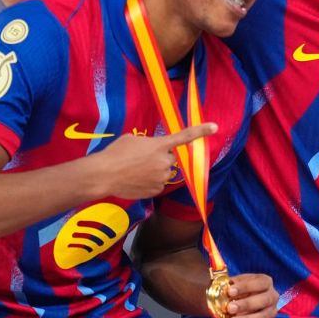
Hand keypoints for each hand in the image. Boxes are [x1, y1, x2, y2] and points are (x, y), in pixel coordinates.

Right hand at [88, 123, 217, 199]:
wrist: (104, 175)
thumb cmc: (115, 153)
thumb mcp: (133, 140)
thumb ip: (149, 143)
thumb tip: (153, 150)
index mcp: (160, 145)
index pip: (184, 136)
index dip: (201, 131)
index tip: (215, 127)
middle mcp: (165, 162)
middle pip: (171, 158)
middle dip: (161, 158)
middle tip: (142, 159)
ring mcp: (162, 178)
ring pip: (164, 172)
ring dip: (155, 170)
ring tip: (135, 170)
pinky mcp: (156, 190)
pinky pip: (157, 184)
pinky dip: (149, 182)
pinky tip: (135, 180)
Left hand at [225, 273, 279, 317]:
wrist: (241, 301)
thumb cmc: (238, 290)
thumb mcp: (235, 283)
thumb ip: (230, 285)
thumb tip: (223, 287)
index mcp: (266, 282)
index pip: (259, 283)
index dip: (245, 287)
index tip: (230, 291)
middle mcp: (272, 296)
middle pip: (264, 300)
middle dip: (246, 304)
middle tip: (230, 308)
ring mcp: (272, 311)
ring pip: (262, 317)